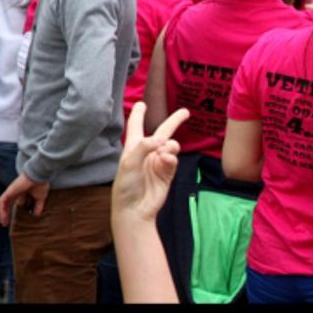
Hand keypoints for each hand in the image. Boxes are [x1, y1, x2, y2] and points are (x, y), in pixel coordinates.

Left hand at [0, 172, 49, 226]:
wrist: (38, 176)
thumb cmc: (40, 185)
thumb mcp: (40, 199)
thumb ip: (38, 207)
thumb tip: (36, 216)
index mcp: (23, 193)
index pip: (18, 204)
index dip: (18, 212)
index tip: (19, 221)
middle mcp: (16, 193)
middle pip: (9, 205)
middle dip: (8, 214)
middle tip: (7, 224)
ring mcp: (11, 192)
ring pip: (4, 204)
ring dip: (3, 214)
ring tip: (4, 223)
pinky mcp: (9, 192)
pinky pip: (2, 201)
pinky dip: (2, 210)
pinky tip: (3, 218)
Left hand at [113, 102, 187, 224]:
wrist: (135, 208)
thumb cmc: (126, 184)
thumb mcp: (129, 162)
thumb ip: (144, 146)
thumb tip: (162, 139)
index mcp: (133, 147)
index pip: (136, 126)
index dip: (138, 114)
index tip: (142, 104)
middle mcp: (147, 152)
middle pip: (162, 131)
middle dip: (174, 121)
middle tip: (185, 111)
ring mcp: (158, 162)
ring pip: (171, 146)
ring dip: (170, 145)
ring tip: (164, 152)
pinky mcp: (168, 173)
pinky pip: (174, 159)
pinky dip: (171, 158)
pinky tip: (166, 160)